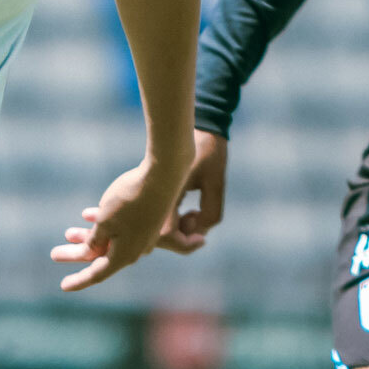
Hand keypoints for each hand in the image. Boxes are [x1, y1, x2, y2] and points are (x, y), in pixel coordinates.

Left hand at [51, 157, 185, 291]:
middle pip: (101, 257)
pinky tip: (88, 215)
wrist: (163, 176)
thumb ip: (95, 241)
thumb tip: (90, 254)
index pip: (97, 274)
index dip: (79, 281)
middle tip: (54, 254)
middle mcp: (135, 250)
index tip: (63, 287)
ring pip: (110, 240)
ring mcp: (143, 236)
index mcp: (124, 255)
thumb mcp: (105, 223)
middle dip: (76, 254)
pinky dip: (103, 224)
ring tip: (67, 233)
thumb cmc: (129, 201)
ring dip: (88, 237)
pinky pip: (119, 228)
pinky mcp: (147, 221)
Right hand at [158, 129, 226, 253]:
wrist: (199, 125)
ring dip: (177, 230)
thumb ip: (211, 212)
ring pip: (156, 228)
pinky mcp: (154, 190)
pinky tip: (189, 211)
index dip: (185, 243)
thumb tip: (200, 233)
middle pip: (157, 236)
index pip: (166, 235)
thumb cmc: (209, 150)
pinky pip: (159, 217)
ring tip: (195, 214)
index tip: (203, 236)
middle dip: (180, 238)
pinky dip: (174, 221)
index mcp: (165, 191)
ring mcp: (151, 192)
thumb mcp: (216, 182)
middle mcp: (154, 194)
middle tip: (198, 219)